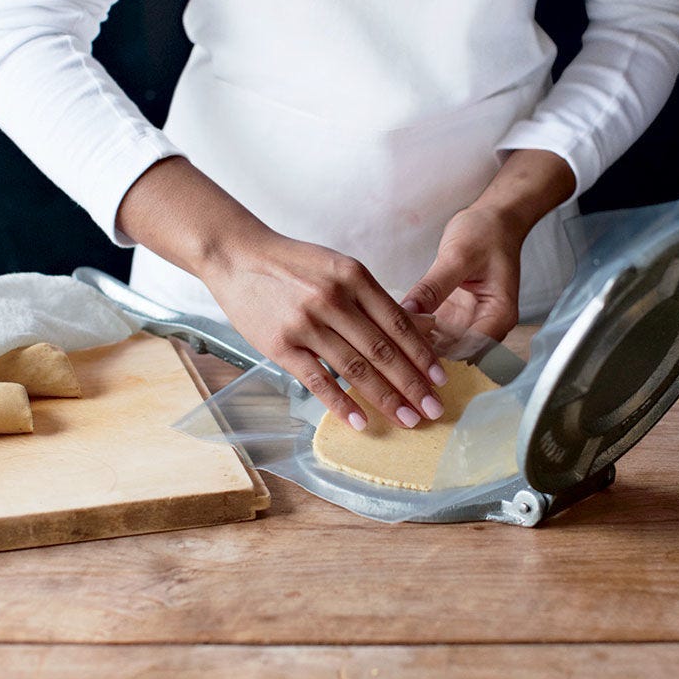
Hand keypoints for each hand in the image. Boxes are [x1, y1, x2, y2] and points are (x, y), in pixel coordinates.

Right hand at [203, 233, 447, 431]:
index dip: (423, 355)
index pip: (398, 323)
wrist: (238, 256)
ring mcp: (305, 323)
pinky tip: (361, 422)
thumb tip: (425, 326)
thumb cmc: (294, 264)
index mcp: (354, 277)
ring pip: (355, 368)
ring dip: (385, 398)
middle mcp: (333, 299)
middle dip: (412, 384)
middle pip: (382, 350)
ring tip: (408, 419)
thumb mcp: (341, 268)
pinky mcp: (280, 345)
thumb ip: (378, 299)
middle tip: (434, 410)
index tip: (440, 379)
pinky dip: (342, 403)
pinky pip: (318, 380)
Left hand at [400, 149, 575, 339]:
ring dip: (416, 343)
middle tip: (387, 344)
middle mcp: (487, 325)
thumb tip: (407, 313)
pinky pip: (433, 331)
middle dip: (422, 351)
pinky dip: (416, 330)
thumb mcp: (458, 256)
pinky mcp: (454, 316)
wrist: (494, 220)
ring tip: (385, 339)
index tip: (403, 347)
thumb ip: (433, 286)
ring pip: (440, 345)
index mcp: (498, 315)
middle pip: (453, 352)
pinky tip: (392, 328)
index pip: (467, 347)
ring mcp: (470, 322)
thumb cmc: (486, 232)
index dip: (436, 352)